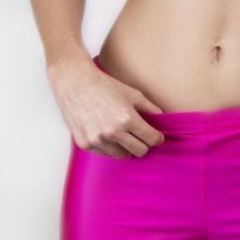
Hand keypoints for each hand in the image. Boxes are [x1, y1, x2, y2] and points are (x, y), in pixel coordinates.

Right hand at [47, 57, 165, 158]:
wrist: (76, 83)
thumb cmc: (105, 86)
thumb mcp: (132, 93)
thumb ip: (150, 108)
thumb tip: (163, 119)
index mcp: (127, 118)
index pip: (151, 139)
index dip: (157, 138)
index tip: (157, 136)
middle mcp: (112, 132)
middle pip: (139, 151)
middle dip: (144, 144)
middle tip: (141, 136)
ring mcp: (98, 140)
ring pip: (122, 155)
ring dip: (126, 147)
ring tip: (122, 134)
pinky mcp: (85, 144)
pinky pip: (105, 153)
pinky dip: (109, 147)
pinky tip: (107, 133)